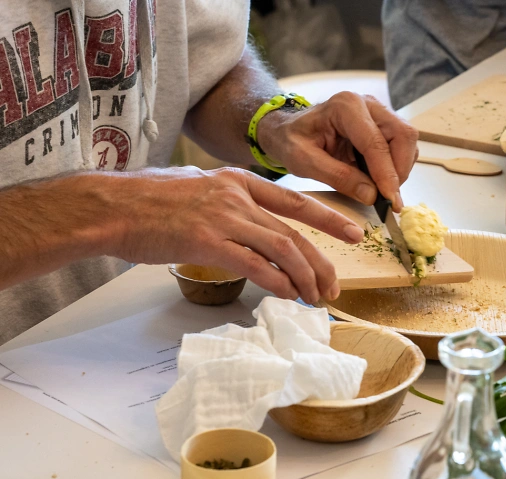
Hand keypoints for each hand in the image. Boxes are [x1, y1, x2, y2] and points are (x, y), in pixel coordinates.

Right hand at [108, 167, 365, 303]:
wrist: (110, 206)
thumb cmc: (146, 201)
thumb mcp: (196, 188)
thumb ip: (226, 203)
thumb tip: (244, 226)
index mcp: (237, 181)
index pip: (294, 201)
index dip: (329, 219)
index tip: (353, 233)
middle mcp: (237, 196)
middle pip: (294, 232)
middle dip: (322, 261)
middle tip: (335, 286)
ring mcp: (224, 217)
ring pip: (283, 249)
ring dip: (305, 277)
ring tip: (315, 298)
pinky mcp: (208, 242)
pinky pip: (255, 265)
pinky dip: (277, 282)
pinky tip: (287, 294)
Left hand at [257, 92, 418, 211]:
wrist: (288, 130)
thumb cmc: (291, 141)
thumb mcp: (304, 162)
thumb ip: (338, 177)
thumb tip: (372, 195)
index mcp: (346, 107)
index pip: (376, 142)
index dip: (386, 174)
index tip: (391, 201)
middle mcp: (368, 104)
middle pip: (402, 135)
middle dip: (399, 171)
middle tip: (389, 199)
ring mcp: (378, 112)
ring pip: (407, 141)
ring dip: (400, 170)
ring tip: (381, 190)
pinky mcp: (383, 124)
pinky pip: (401, 146)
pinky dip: (396, 167)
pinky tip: (379, 180)